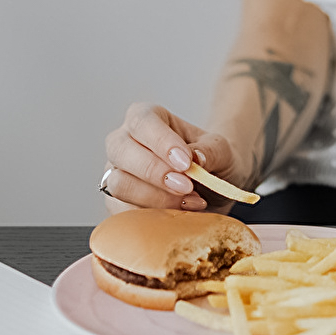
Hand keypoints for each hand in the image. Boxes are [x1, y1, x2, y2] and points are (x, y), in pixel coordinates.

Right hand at [102, 103, 250, 213]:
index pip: (142, 121)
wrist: (210, 186)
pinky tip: (176, 215)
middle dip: (155, 172)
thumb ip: (210, 150)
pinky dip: (150, 217)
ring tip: (190, 201)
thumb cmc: (210, 160)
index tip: (186, 163)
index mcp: (146, 117)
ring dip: (155, 197)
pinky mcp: (115, 202)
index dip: (162, 142)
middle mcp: (123, 142)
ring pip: (119, 183)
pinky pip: (121, 211)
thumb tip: (196, 158)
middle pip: (121, 151)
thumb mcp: (220, 149)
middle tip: (187, 186)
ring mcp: (115, 172)